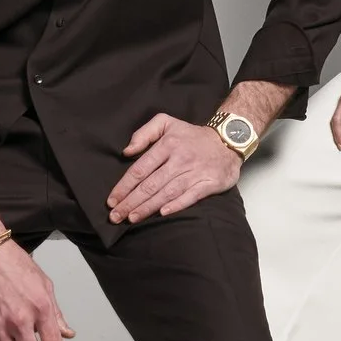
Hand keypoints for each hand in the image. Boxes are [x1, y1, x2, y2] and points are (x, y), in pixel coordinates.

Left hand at [107, 115, 240, 223]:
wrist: (228, 140)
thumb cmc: (192, 136)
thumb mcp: (166, 122)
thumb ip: (144, 133)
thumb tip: (127, 151)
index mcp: (167, 145)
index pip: (140, 169)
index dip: (124, 186)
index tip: (111, 200)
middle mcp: (180, 159)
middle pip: (151, 184)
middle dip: (131, 202)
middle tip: (116, 216)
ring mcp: (195, 172)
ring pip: (167, 192)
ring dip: (148, 207)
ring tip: (132, 218)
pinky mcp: (210, 183)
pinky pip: (191, 196)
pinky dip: (177, 205)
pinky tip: (162, 213)